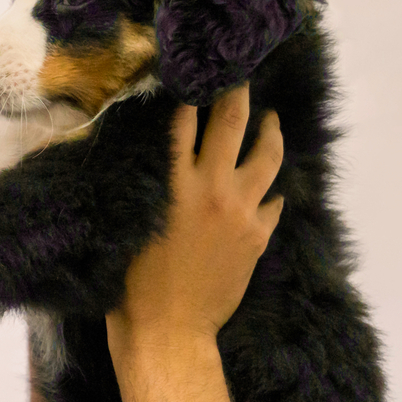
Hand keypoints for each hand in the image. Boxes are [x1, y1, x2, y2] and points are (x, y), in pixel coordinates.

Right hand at [109, 87, 282, 357]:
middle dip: (237, 93)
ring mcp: (240, 212)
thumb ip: (147, 186)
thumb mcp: (130, 223)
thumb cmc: (133, 283)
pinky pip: (272, 202)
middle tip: (239, 76)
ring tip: (271, 121)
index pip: (184, 119)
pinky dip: (270, 190)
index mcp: (172, 182)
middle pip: (232, 123)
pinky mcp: (257, 237)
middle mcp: (211, 187)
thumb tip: (154, 158)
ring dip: (270, 133)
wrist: (169, 331)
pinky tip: (270, 187)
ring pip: (266, 157)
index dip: (190, 90)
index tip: (195, 71)